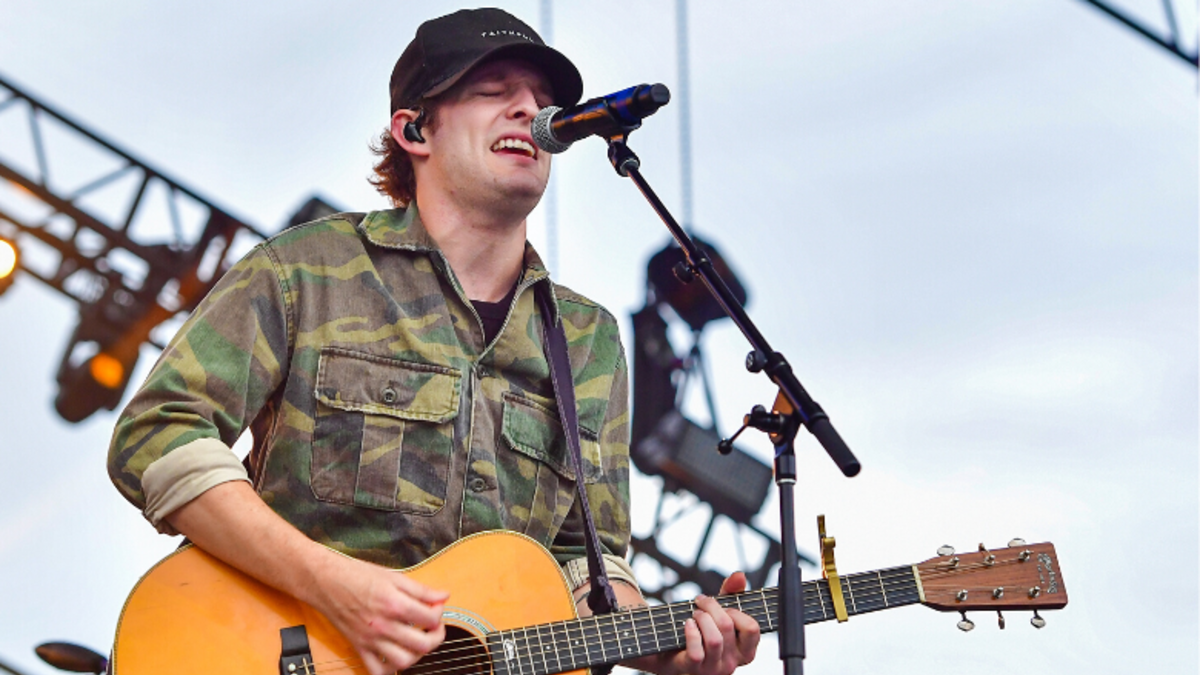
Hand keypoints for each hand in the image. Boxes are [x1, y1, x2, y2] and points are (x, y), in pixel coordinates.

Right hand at [308, 553, 448, 674]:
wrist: (326, 581)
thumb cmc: (357, 575)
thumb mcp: (393, 576)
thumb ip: (421, 590)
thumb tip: (444, 596)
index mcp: (394, 603)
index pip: (430, 618)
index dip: (439, 612)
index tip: (436, 607)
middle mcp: (383, 625)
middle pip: (422, 644)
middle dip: (436, 637)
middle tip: (434, 627)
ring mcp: (370, 639)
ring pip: (403, 662)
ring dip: (417, 655)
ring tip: (418, 641)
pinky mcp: (359, 647)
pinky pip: (377, 670)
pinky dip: (390, 670)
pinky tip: (396, 656)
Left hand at [631, 572, 760, 674]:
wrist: (673, 653)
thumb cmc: (703, 632)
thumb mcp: (720, 611)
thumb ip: (732, 592)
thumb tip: (739, 575)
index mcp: (744, 650)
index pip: (752, 628)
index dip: (737, 612)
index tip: (724, 606)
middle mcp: (732, 663)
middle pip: (728, 626)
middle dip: (712, 607)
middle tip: (701, 602)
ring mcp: (713, 669)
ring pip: (714, 639)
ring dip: (701, 618)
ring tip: (694, 614)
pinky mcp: (693, 669)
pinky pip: (696, 651)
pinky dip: (690, 633)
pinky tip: (687, 624)